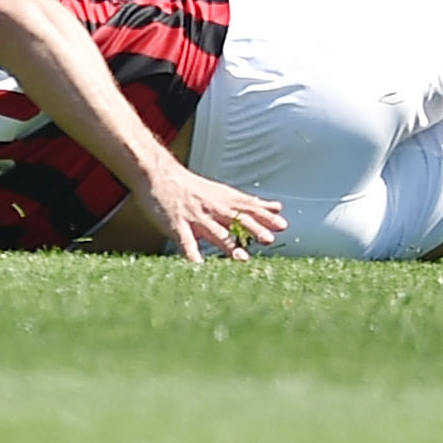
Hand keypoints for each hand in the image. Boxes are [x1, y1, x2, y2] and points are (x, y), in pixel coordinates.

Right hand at [130, 159, 284, 265]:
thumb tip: (277, 207)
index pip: (250, 208)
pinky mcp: (178, 226)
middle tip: (269, 239)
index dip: (266, 217)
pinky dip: (193, 255)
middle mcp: (214, 208)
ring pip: (215, 232)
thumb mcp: (224, 192)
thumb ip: (250, 203)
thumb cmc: (194, 188)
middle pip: (237, 219)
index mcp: (225, 201)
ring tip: (243, 258)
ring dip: (229, 245)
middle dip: (253, 229)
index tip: (283, 225)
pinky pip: (187, 243)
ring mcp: (196, 218)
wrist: (159, 174)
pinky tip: (199, 268)